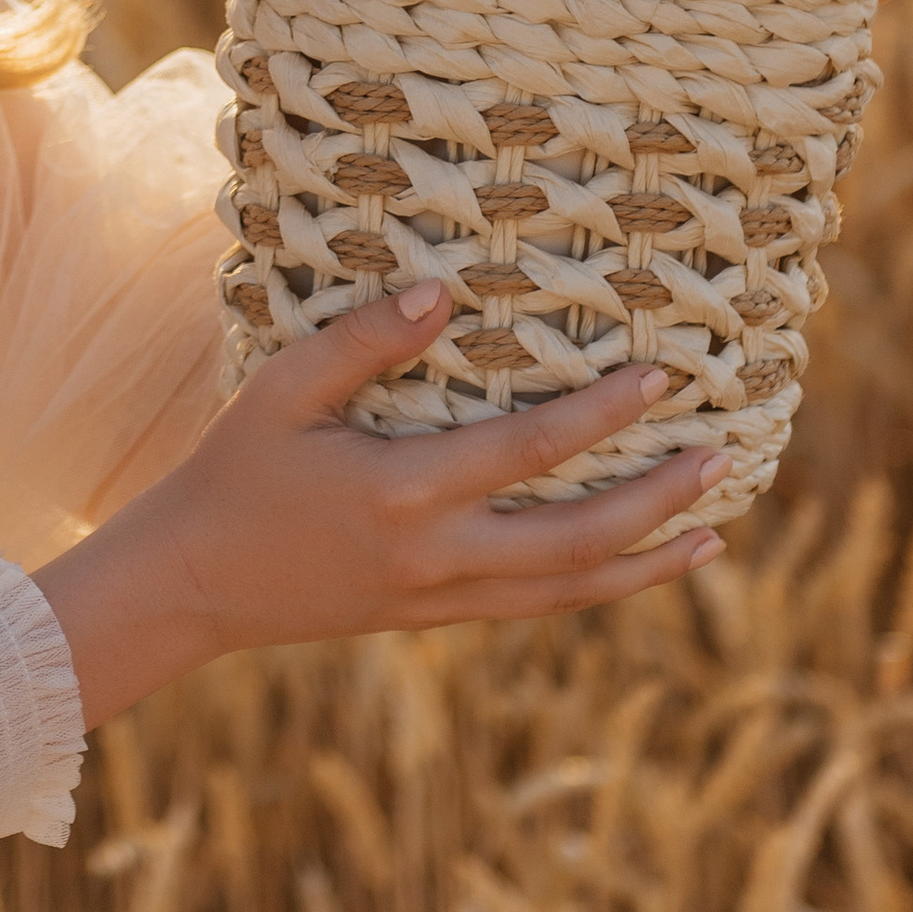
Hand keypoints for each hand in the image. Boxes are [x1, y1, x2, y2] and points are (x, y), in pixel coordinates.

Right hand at [33, 283, 724, 728]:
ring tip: (713, 533)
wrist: (193, 582)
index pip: (530, 452)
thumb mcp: (282, 389)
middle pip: (575, 539)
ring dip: (645, 563)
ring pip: (567, 590)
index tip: (662, 377)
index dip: (603, 416)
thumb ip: (363, 342)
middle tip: (719, 461)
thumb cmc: (234, 470)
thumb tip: (445, 294)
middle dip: (655, 502)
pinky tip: (632, 567)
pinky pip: (533, 607)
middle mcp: (436, 556)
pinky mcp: (432, 618)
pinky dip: (594, 589)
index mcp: (404, 493)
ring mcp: (438, 597)